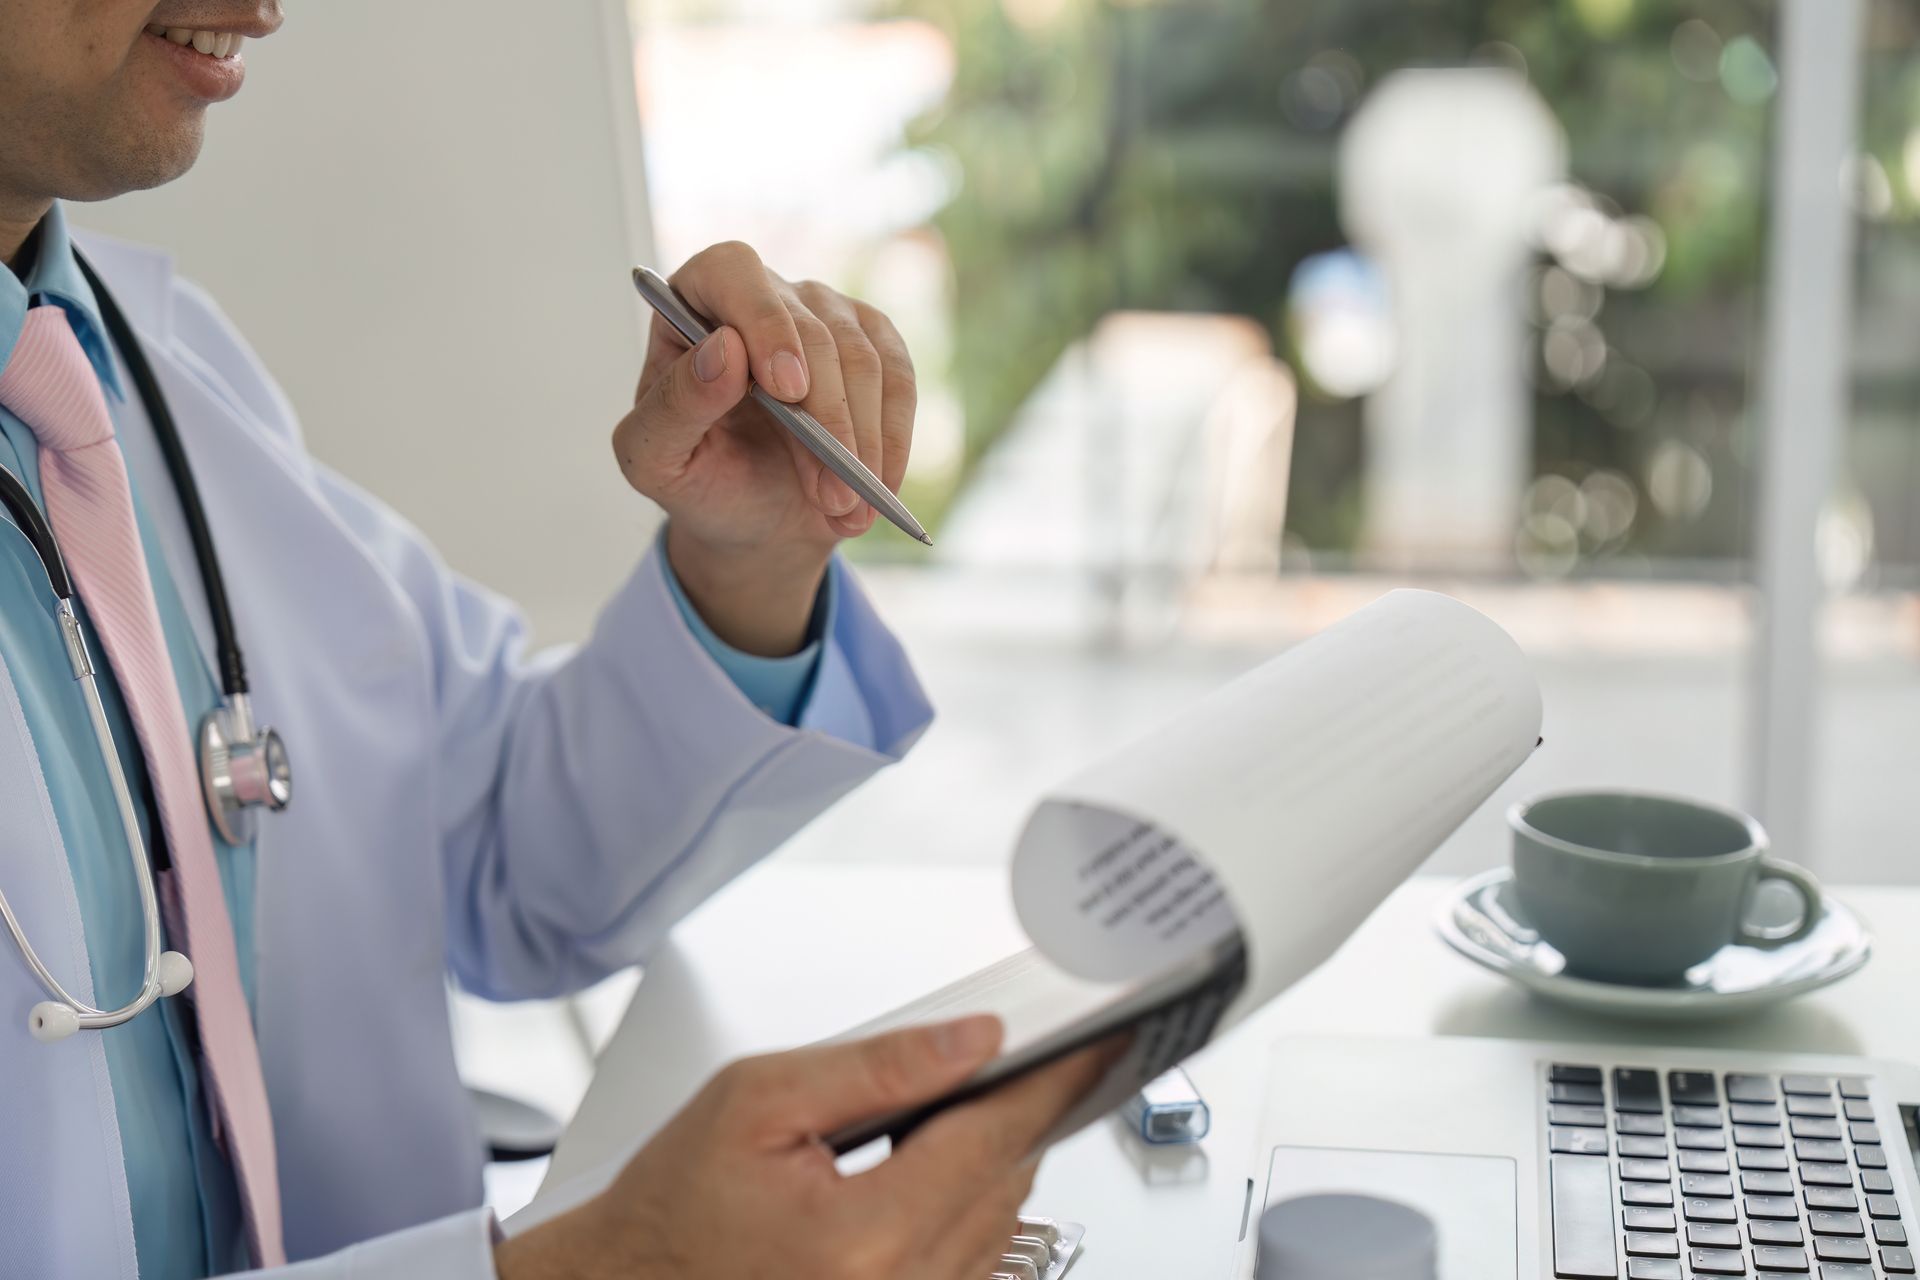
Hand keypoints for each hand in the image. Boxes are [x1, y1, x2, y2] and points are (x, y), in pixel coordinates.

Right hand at [494, 1016, 1113, 1279]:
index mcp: (863, 1238)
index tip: (1098, 1047)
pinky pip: (972, 1265)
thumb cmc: (672, 1207)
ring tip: (966, 1108)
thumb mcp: (758, 1101)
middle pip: (1006, 1184)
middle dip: (1019, 1113)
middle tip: (1024, 1058)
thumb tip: (972, 1042)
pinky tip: (941, 1171)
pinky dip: (972, 1209)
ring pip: (999, 1226)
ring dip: (997, 1162)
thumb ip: (877, 1066)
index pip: (993, 1141)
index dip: (1052, 1084)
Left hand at [612, 242, 916, 655]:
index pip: (733, 272)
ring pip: (862, 359)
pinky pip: (898, 379)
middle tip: (830, 494)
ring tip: (844, 507)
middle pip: (811, 330)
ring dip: (861, 444)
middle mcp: (762, 295)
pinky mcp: (872, 343)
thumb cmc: (697, 478)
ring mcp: (823, 314)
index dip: (764, 322)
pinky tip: (877, 488)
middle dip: (825, 421)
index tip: (788, 390)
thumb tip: (724, 351)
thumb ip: (674, 406)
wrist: (752, 516)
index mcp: (693, 304)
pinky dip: (893, 440)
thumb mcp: (656, 460)